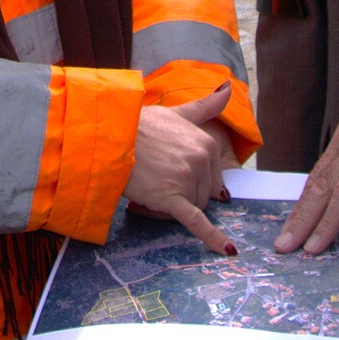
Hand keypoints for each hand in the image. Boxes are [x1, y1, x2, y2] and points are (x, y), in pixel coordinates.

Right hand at [126, 82, 236, 253]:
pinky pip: (196, 222)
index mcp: (207, 142)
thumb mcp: (176, 113)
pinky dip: (213, 238)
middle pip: (202, 194)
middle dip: (182, 193)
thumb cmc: (139, 125)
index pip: (210, 176)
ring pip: (192, 207)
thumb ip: (204, 107)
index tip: (169, 171)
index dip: (190, 179)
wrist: (109, 138)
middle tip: (155, 180)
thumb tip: (228, 88)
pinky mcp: (173, 198)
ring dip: (173, 206)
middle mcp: (203, 158)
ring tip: (149, 190)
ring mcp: (189, 178)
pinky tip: (228, 251)